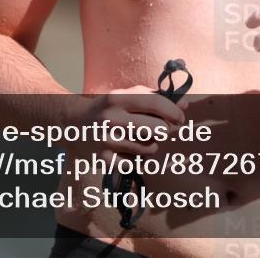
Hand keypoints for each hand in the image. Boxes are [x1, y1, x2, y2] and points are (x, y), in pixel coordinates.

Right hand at [68, 86, 187, 161]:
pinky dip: (137, 158)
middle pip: (158, 129)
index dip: (174, 112)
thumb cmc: (109, 107)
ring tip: (139, 138)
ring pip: (150, 148)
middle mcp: (112, 119)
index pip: (156, 103)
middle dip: (164, 130)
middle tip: (160, 129)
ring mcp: (107, 141)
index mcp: (118, 98)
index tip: (180, 118)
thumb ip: (156, 97)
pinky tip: (127, 149)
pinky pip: (137, 163)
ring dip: (151, 144)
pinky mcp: (104, 160)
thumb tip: (185, 104)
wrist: (73, 123)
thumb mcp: (127, 95)